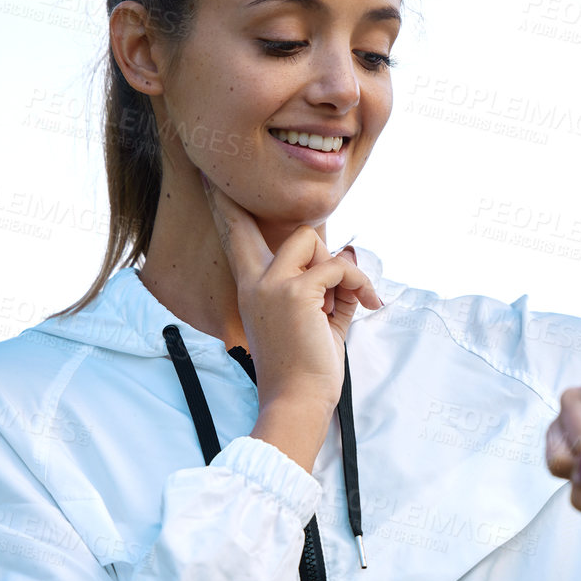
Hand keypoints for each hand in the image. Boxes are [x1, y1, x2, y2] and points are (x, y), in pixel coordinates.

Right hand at [200, 174, 382, 415]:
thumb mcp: (314, 320)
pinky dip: (359, 284)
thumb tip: (348, 262)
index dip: (227, 206)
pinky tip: (368, 305)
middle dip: (322, 251)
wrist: (297, 402)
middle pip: (290, 231)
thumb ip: (325, 288)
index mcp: (251, 289)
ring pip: (314, 242)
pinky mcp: (295, 292)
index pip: (236, 235)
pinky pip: (338, 267)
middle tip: (344, 288)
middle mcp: (255, 282)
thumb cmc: (304, 371)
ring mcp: (272, 285)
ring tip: (349, 308)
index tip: (211, 178)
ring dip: (340, 271)